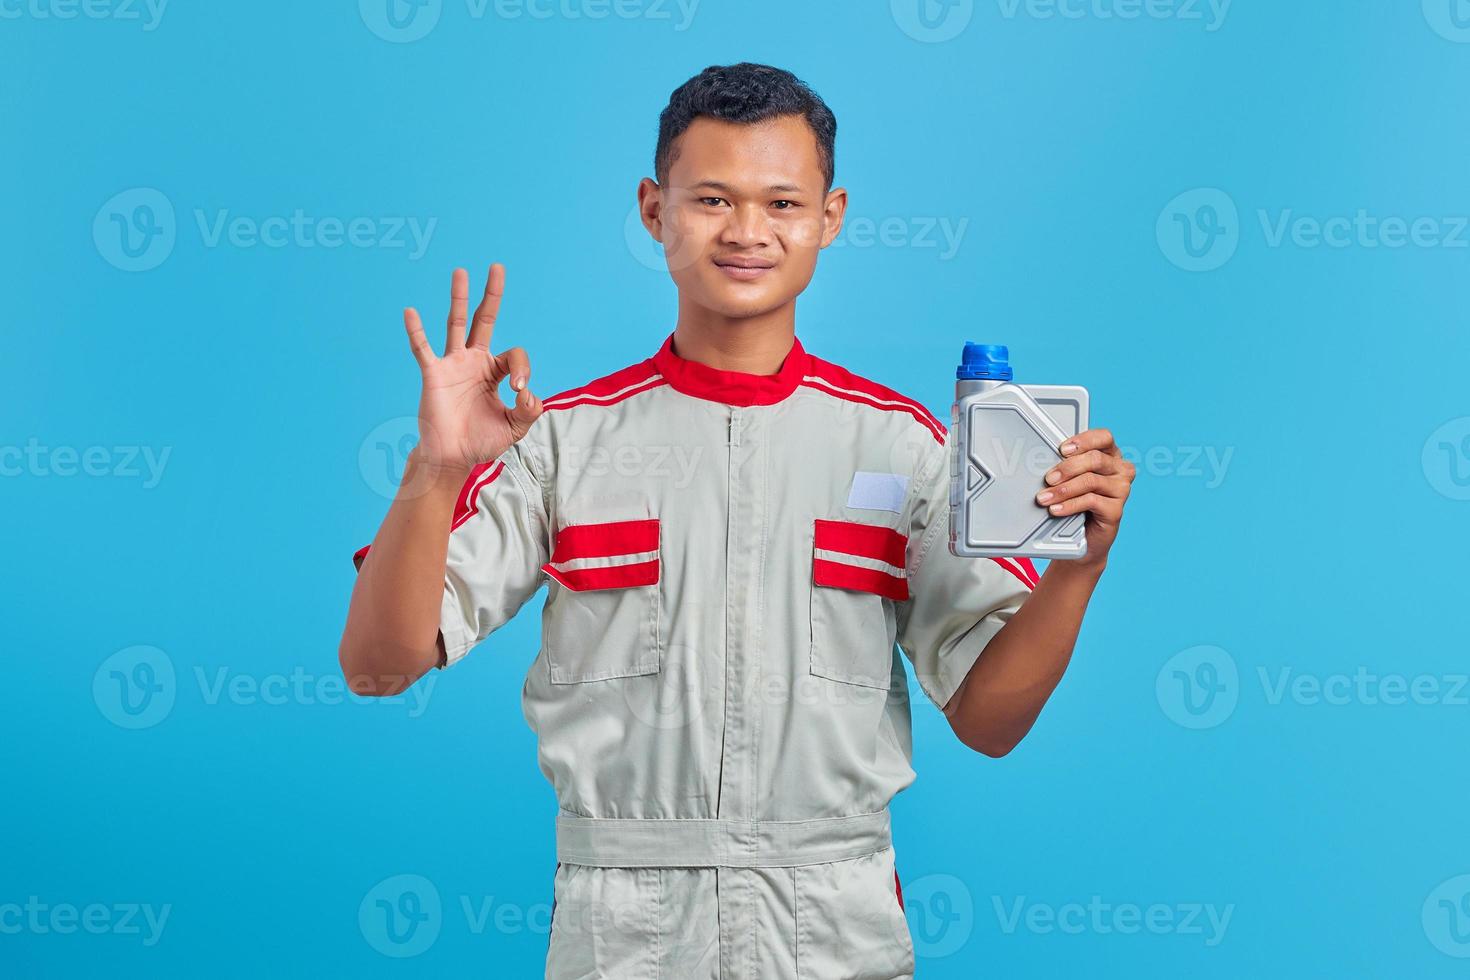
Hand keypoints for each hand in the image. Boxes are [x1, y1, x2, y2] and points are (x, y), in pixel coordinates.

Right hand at [403, 264, 542, 475]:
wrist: (453, 458)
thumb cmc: (481, 441)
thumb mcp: (514, 427)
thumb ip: (528, 410)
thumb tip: (529, 392)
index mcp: (494, 372)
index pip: (514, 355)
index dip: (522, 369)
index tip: (518, 392)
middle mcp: (474, 361)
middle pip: (485, 320)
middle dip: (492, 295)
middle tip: (498, 267)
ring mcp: (452, 364)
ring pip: (457, 324)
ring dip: (459, 298)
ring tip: (461, 271)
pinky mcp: (433, 374)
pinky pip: (423, 349)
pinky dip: (416, 331)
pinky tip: (410, 311)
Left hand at [1034, 427, 1134, 568]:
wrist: (1085, 537)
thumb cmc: (1077, 502)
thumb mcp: (1072, 479)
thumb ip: (1066, 466)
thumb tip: (1042, 459)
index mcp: (1111, 455)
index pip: (1104, 437)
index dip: (1083, 440)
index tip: (1062, 449)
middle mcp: (1120, 470)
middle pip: (1096, 459)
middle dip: (1068, 467)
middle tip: (1048, 478)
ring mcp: (1121, 490)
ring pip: (1091, 481)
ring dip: (1063, 489)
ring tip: (1045, 497)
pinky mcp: (1116, 510)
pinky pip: (1091, 501)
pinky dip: (1069, 505)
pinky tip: (1056, 509)